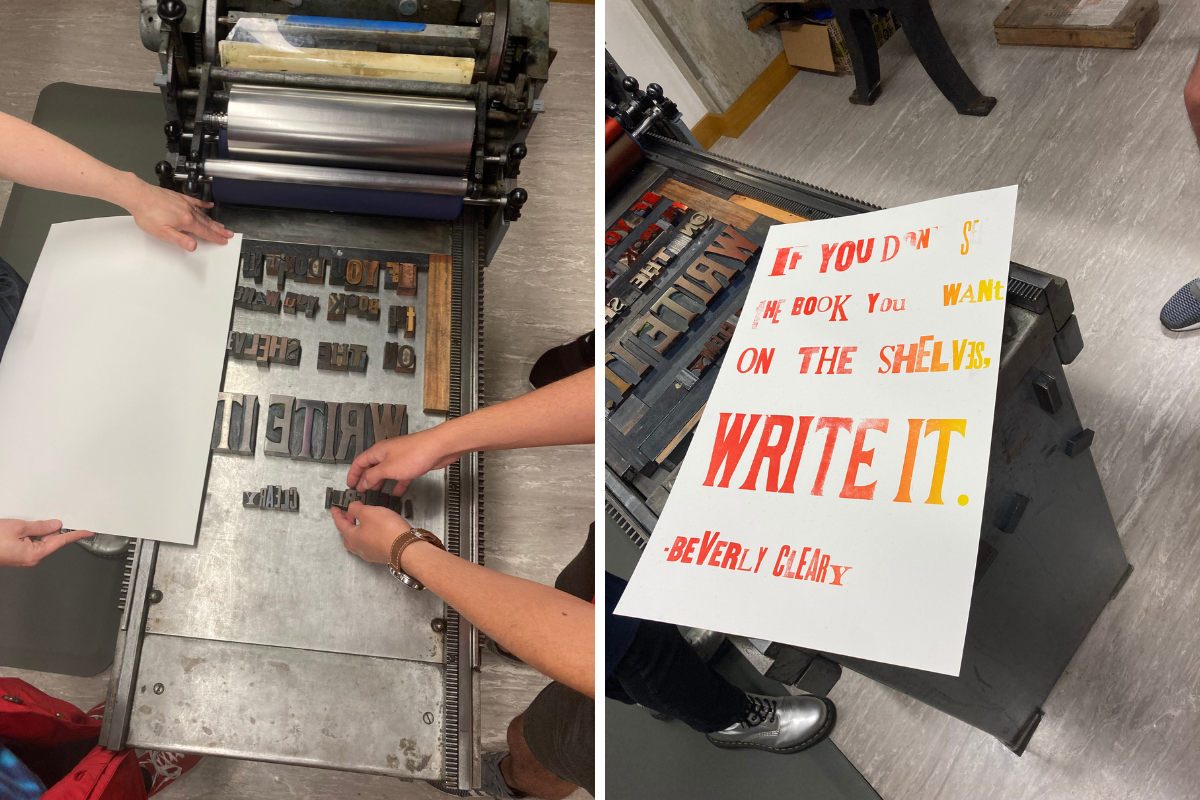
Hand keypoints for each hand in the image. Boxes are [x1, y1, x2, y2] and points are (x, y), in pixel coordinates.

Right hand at [0, 519, 93, 567]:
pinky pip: (30, 541)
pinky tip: (18, 528)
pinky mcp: (17, 554)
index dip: (76, 535)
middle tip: (39, 520)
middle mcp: (31, 558)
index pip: (62, 542)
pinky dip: (29, 533)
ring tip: (20, 526)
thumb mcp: (18, 527)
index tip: (88, 532)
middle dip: (50, 529)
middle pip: (51, 539)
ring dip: (36, 530)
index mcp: (35, 554)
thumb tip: (56, 525)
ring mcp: (24, 557)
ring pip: (39, 539)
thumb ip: (40, 526)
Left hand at [116, 174, 232, 251]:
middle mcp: (188, 211)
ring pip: (202, 214)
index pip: (204, 232)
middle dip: (218, 230)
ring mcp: (184, 203)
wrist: (138, 195)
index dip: (215, 237)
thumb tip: (193, 246)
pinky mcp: (178, 197)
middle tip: (228, 233)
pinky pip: (195, 202)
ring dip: (212, 220)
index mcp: (185, 221)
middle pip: (206, 223)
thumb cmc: (147, 214)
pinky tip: (208, 205)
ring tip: (221, 225)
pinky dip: (203, 204)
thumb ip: (180, 239)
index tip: (223, 240)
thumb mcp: (162, 232)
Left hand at [331, 502, 411, 563]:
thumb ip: (356, 508)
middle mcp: (359, 548)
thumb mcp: (369, 512)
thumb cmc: (385, 529)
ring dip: (358, 531)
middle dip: (347, 525)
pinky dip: (368, 535)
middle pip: (347, 537)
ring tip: (364, 522)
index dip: (337, 514)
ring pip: (358, 542)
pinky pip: (370, 544)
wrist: (406, 548)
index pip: (340, 524)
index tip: (334, 508)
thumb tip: (352, 508)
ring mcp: (371, 554)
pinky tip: (376, 530)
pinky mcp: (382, 555)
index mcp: (352, 538)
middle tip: (350, 515)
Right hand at [346, 429, 458, 494]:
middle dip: (365, 480)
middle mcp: (387, 453)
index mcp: (378, 451)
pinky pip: (400, 476)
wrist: (438, 448)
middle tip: (361, 492)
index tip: (349, 485)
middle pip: (372, 467)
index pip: (359, 462)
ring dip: (380, 483)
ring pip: (386, 472)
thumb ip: (373, 476)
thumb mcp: (388, 468)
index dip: (353, 474)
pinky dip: (397, 485)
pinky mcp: (412, 464)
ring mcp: (400, 458)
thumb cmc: (414, 453)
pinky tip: (396, 494)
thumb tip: (363, 481)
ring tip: (375, 495)